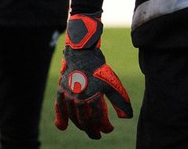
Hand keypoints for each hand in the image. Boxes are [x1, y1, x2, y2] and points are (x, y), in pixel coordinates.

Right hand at [54, 14, 132, 138]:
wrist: (82, 52)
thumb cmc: (99, 67)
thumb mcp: (113, 83)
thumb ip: (120, 101)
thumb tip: (127, 118)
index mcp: (93, 95)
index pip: (98, 117)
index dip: (104, 126)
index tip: (109, 129)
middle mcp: (79, 96)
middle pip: (85, 120)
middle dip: (92, 130)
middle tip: (97, 135)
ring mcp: (69, 94)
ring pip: (73, 116)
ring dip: (80, 125)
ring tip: (87, 129)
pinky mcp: (61, 90)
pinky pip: (60, 107)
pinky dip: (60, 118)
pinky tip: (62, 127)